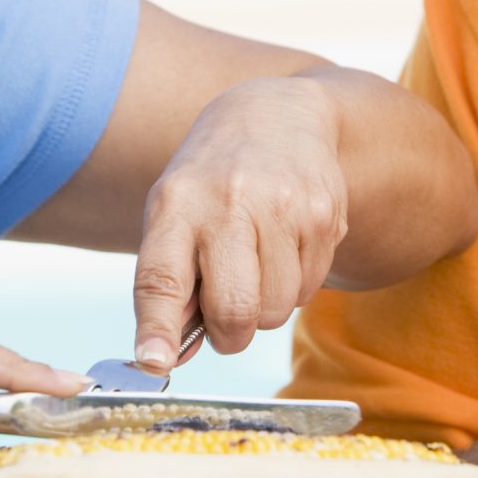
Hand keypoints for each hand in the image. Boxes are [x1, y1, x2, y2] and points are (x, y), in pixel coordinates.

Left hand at [131, 76, 347, 368]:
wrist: (279, 116)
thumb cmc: (214, 178)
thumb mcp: (174, 212)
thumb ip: (169, 282)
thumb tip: (165, 357)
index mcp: (176, 204)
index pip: (161, 277)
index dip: (157, 327)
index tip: (153, 362)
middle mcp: (229, 202)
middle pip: (234, 309)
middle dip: (230, 334)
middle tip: (227, 319)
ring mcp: (283, 207)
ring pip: (276, 311)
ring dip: (265, 308)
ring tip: (257, 263)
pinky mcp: (324, 216)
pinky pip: (309, 291)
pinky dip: (294, 285)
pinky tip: (284, 245)